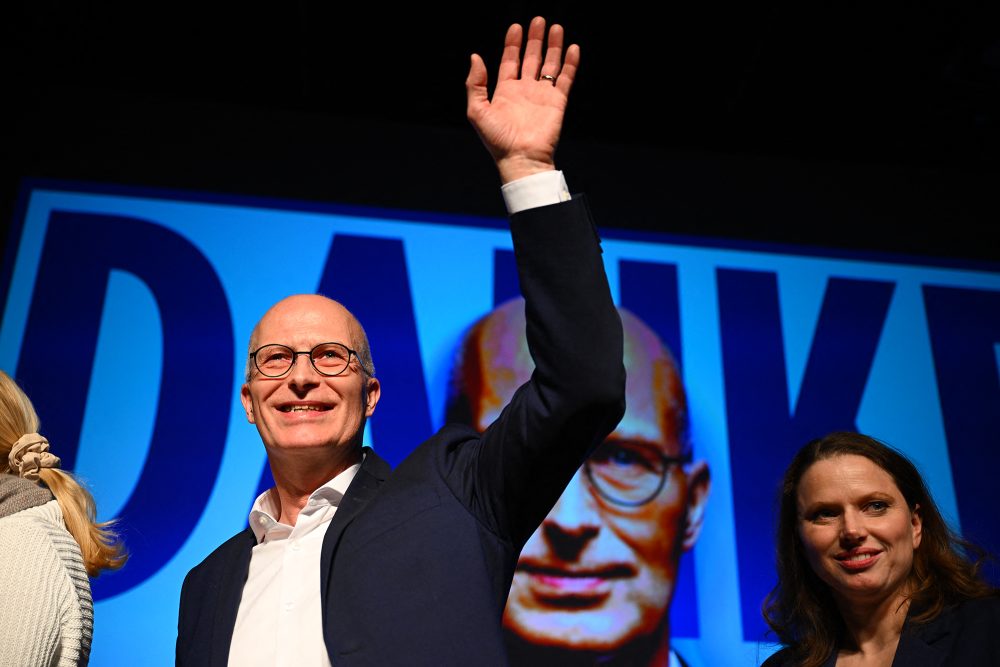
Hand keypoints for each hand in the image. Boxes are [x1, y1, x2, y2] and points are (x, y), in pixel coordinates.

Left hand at [466, 16, 578, 183]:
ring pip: (549, 65)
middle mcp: (525, 91)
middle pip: (531, 58)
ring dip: (553, 46)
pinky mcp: (558, 102)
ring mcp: (542, 95)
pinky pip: (566, 79)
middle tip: (539, 20)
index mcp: (505, 91)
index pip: (510, 61)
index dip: (513, 44)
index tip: (516, 27)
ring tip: (555, 27)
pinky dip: (570, 64)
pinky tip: (573, 48)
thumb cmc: (497, 140)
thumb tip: (475, 57)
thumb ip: (474, 84)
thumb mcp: (477, 111)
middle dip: (535, 39)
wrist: (521, 158)